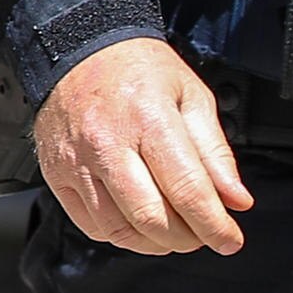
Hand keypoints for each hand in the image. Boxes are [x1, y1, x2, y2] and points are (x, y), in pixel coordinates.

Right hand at [33, 37, 249, 254]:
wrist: (78, 50)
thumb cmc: (137, 70)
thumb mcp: (191, 96)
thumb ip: (215, 152)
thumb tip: (236, 201)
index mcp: (148, 118)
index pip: (186, 189)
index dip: (214, 225)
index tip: (229, 239)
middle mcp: (107, 142)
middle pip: (151, 218)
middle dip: (187, 239)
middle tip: (202, 233)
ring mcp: (77, 162)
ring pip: (119, 229)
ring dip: (154, 242)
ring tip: (172, 229)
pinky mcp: (56, 175)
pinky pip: (91, 225)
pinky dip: (121, 235)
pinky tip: (137, 221)